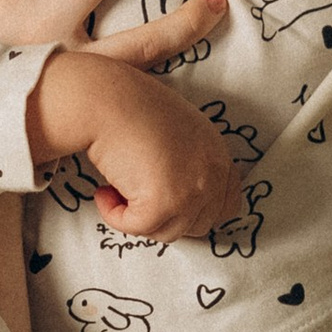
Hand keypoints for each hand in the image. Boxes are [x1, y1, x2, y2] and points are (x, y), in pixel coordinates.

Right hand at [31, 48, 243, 240]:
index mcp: (217, 153)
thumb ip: (189, 162)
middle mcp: (212, 172)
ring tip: (116, 189)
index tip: (167, 206)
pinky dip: (115, 216)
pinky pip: (137, 228)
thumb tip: (177, 198)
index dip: (195, 211)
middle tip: (135, 197)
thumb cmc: (129, 106)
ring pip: (168, 232)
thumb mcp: (177, 132)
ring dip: (138, 217)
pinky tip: (104, 192)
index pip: (227, 205)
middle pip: (198, 224)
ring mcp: (192, 189)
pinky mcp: (163, 202)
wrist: (103, 99)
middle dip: (165, 217)